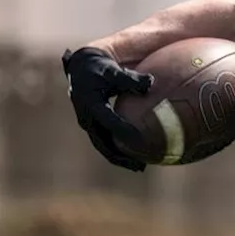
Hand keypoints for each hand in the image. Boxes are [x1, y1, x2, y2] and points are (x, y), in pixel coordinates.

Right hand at [61, 47, 153, 171]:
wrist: (82, 68)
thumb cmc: (101, 68)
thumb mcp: (113, 70)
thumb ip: (131, 78)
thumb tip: (151, 82)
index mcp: (90, 104)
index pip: (109, 121)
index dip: (123, 131)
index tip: (140, 140)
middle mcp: (87, 117)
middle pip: (102, 143)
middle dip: (120, 156)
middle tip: (140, 166)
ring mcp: (89, 123)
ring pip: (103, 146)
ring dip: (120, 158)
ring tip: (140, 167)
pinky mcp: (93, 125)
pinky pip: (105, 141)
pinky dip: (118, 151)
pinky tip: (136, 157)